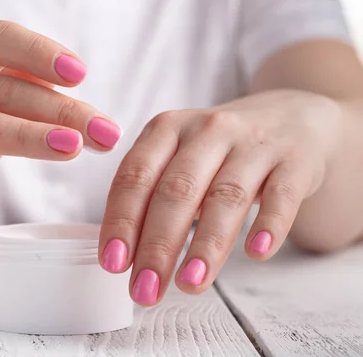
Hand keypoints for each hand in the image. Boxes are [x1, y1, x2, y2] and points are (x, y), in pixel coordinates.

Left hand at [98, 89, 341, 304]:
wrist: (292, 118)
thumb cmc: (220, 150)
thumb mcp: (179, 156)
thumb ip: (151, 195)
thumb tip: (122, 255)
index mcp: (167, 128)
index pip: (135, 175)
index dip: (121, 220)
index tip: (112, 263)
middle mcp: (209, 129)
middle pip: (177, 190)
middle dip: (157, 245)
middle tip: (145, 290)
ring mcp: (254, 143)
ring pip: (226, 196)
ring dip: (206, 246)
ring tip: (189, 285)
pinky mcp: (296, 160)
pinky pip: (282, 195)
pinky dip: (269, 225)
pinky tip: (256, 254)